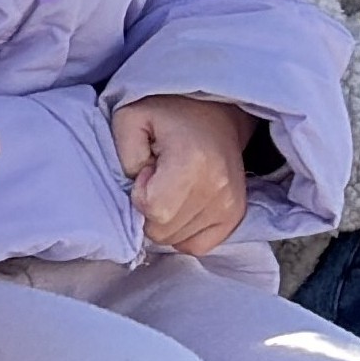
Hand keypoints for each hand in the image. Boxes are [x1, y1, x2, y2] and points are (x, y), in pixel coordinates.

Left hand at [114, 91, 254, 256]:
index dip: (139, 194)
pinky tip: (181, 206)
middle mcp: (218, 188)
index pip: (154, 209)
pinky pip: (196, 246)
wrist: (214, 114)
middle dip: (148, 209)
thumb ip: (124, 154)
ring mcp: (230, 206)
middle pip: (162, 230)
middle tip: (157, 180)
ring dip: (164, 220)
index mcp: (193, 163)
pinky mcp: (235, 216)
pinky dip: (182, 232)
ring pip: (176, 241)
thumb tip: (137, 187)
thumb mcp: (130, 118)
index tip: (147, 172)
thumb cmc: (167, 115)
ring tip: (172, 187)